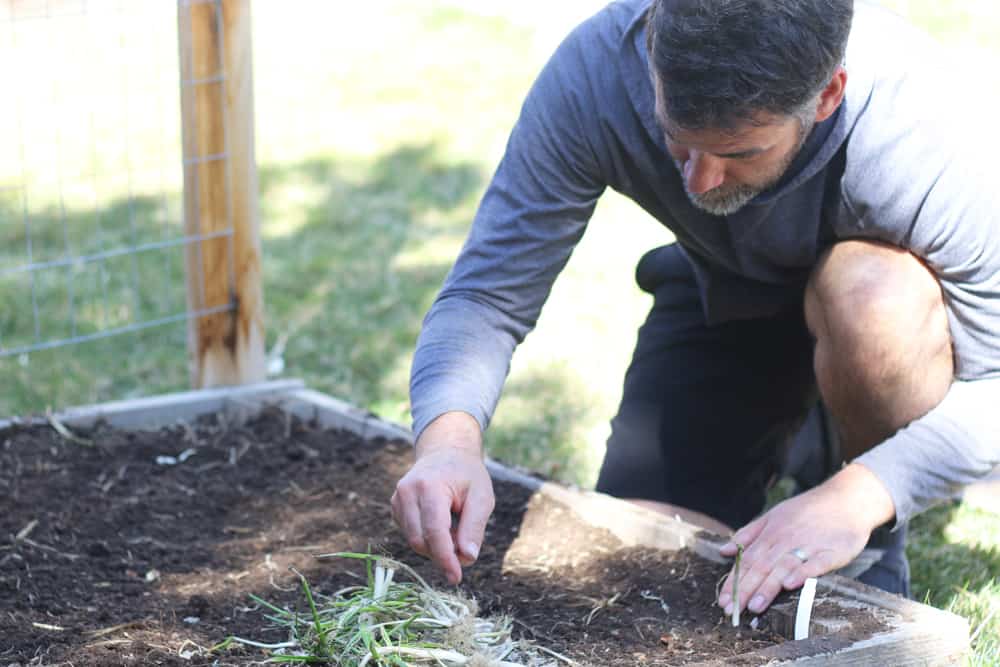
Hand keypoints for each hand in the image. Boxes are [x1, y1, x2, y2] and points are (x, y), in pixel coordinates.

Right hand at [390, 412, 493, 584]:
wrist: (446, 451)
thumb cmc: (467, 474)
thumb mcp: (482, 496)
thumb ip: (474, 527)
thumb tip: (467, 558)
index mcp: (428, 487)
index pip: (434, 532)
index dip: (445, 558)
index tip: (457, 577)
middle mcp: (406, 492)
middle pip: (420, 540)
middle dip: (442, 553)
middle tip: (465, 546)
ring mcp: (397, 499)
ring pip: (413, 540)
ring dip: (436, 546)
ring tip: (456, 528)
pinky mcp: (395, 506)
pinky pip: (410, 534)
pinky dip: (428, 538)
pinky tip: (443, 524)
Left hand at [716, 463, 893, 616]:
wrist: (846, 498)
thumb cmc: (808, 509)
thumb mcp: (774, 515)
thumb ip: (749, 534)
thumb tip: (725, 550)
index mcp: (771, 533)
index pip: (748, 560)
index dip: (735, 581)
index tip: (723, 600)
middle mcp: (785, 540)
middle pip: (762, 566)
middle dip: (745, 589)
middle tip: (732, 610)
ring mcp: (808, 545)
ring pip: (783, 567)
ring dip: (768, 587)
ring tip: (755, 606)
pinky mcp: (831, 552)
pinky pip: (814, 564)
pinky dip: (802, 574)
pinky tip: (790, 585)